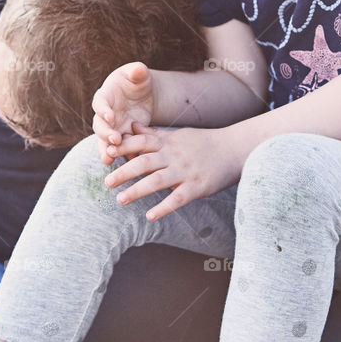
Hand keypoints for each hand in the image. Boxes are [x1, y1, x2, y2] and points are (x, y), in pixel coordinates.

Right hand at [92, 62, 154, 163]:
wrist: (141, 95)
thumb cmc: (136, 80)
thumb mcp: (138, 74)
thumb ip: (137, 72)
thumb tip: (139, 70)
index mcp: (105, 95)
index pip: (100, 102)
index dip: (103, 109)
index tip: (110, 116)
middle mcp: (104, 113)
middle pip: (99, 125)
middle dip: (106, 133)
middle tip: (115, 140)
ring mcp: (111, 127)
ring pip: (104, 140)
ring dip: (106, 149)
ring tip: (108, 160)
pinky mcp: (121, 136)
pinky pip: (117, 147)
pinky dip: (122, 155)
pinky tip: (128, 162)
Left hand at [104, 125, 241, 221]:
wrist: (234, 149)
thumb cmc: (203, 142)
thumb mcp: (177, 135)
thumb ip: (154, 134)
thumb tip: (132, 126)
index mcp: (168, 142)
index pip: (140, 142)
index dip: (122, 147)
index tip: (106, 153)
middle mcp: (174, 155)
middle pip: (144, 162)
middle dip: (123, 172)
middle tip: (107, 182)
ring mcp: (186, 171)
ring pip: (157, 181)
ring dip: (137, 191)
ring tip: (120, 200)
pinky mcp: (197, 187)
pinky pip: (177, 198)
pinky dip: (163, 207)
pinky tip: (149, 216)